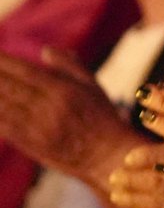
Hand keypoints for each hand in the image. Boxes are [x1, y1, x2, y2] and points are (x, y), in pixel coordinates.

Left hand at [0, 49, 140, 183]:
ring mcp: (38, 129)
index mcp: (64, 91)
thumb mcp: (94, 87)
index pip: (25, 71)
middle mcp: (49, 108)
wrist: (108, 157)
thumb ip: (70, 66)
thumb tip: (44, 50)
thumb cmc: (103, 119)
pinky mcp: (32, 146)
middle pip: (8, 88)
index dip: (3, 62)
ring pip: (2, 108)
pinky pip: (3, 128)